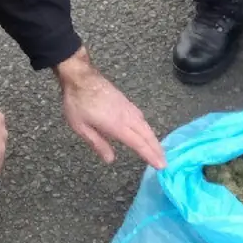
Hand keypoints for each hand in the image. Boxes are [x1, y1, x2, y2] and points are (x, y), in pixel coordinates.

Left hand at [54, 48, 166, 169]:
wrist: (80, 76)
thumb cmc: (77, 102)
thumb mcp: (81, 127)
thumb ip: (97, 143)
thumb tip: (111, 159)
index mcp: (116, 125)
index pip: (138, 143)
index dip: (150, 155)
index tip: (161, 165)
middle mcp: (126, 116)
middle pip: (147, 134)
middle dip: (157, 149)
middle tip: (164, 162)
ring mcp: (127, 107)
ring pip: (146, 125)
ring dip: (154, 138)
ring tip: (158, 149)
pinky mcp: (125, 101)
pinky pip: (141, 117)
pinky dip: (147, 127)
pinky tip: (146, 130)